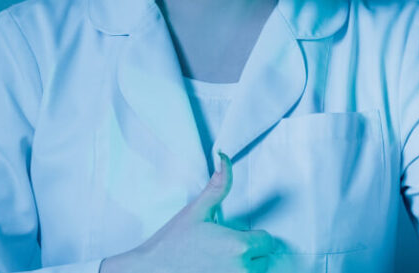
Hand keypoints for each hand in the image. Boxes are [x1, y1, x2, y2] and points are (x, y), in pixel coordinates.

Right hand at [101, 152, 281, 272]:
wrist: (150, 271)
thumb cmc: (173, 242)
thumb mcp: (196, 211)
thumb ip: (218, 186)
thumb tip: (224, 157)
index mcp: (239, 246)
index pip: (268, 241)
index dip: (252, 236)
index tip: (232, 237)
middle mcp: (242, 270)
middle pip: (264, 260)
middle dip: (250, 254)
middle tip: (223, 250)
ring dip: (243, 269)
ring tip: (218, 263)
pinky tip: (214, 272)